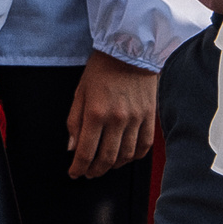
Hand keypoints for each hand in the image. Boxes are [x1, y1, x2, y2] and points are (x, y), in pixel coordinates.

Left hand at [64, 52, 156, 177]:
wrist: (129, 51)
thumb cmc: (102, 69)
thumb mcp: (80, 92)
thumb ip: (74, 121)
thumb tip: (72, 147)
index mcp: (96, 112)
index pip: (86, 151)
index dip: (79, 167)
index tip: (74, 173)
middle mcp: (117, 119)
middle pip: (106, 158)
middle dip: (94, 170)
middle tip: (88, 173)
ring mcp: (136, 119)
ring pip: (125, 156)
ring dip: (113, 166)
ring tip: (104, 166)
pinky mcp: (150, 117)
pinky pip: (143, 146)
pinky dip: (134, 157)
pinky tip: (125, 158)